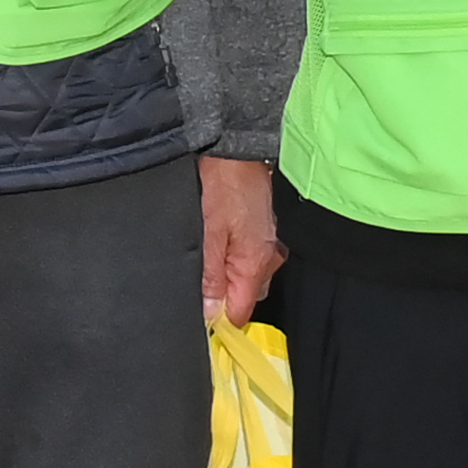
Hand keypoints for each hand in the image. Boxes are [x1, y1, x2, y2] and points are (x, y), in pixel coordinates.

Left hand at [199, 153, 281, 322]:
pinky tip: (218, 241)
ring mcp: (270, 243)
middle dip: (222, 295)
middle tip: (197, 278)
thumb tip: (210, 311)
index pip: (241, 311)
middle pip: (244, 295)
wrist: (236, 149)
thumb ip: (210, 275)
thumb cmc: (222, 184)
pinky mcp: (265, 230)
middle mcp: (270, 257)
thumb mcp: (208, 233)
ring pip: (246, 275)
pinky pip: (249, 256)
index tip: (199, 317)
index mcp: (256, 263)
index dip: (219, 319)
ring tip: (206, 253)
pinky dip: (233, 257)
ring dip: (226, 273)